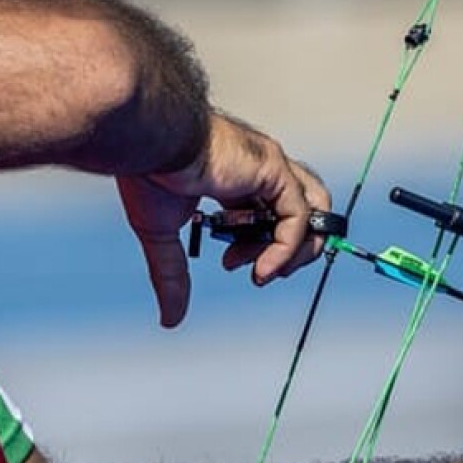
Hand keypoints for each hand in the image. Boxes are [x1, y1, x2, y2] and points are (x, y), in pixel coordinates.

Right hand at [116, 112, 331, 326]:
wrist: (149, 145)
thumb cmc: (149, 172)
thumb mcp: (162, 235)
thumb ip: (173, 276)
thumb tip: (171, 317)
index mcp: (235, 179)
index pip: (269, 214)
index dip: (259, 247)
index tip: (232, 264)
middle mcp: (259, 171)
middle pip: (300, 213)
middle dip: (286, 252)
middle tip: (259, 272)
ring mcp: (270, 167)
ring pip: (313, 212)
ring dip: (298, 251)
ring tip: (271, 273)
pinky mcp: (274, 170)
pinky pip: (298, 217)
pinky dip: (286, 249)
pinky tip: (264, 267)